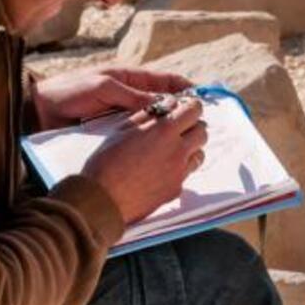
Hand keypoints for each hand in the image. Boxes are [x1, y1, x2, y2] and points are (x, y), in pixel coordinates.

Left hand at [29, 66, 192, 129]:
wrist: (39, 111)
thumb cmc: (69, 91)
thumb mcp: (103, 88)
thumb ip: (132, 96)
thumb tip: (164, 106)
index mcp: (130, 79)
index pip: (165, 81)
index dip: (186, 88)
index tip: (204, 98)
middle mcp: (130, 98)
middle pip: (163, 104)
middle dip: (182, 113)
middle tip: (201, 126)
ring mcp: (123, 117)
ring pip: (152, 124)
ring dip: (166, 131)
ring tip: (186, 143)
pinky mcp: (114, 135)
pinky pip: (137, 138)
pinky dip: (149, 144)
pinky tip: (160, 155)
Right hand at [82, 96, 208, 223]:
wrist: (102, 198)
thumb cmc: (106, 162)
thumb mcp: (123, 129)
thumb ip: (147, 115)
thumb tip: (164, 106)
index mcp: (164, 131)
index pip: (194, 110)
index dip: (191, 107)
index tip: (185, 108)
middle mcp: (177, 151)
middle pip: (202, 132)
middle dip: (193, 126)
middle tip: (178, 128)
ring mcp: (179, 172)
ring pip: (199, 154)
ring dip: (190, 148)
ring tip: (170, 150)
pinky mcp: (176, 189)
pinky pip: (187, 173)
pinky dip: (180, 168)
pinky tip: (161, 170)